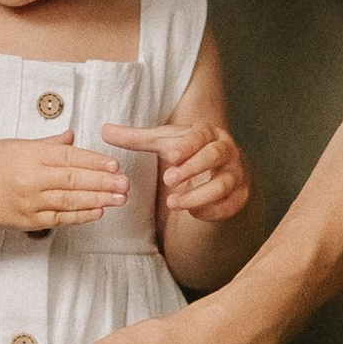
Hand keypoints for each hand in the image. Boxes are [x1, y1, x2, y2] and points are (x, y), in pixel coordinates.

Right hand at [0, 138, 128, 234]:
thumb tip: (72, 137)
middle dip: (103, 182)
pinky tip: (97, 212)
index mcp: (30, 155)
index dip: (94, 161)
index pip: (69, 157)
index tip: (115, 164)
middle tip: (126, 183)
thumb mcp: (18, 144)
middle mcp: (31, 178)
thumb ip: (48, 144)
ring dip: (97, 200)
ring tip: (119, 198)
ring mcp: (29, 201)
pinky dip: (79, 216)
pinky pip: (58, 218)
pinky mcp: (27, 220)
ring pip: (69, 201)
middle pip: (73, 180)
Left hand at [101, 117, 251, 222]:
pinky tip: (192, 213)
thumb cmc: (187, 151)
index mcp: (208, 133)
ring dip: (198, 194)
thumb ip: (135, 139)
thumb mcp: (163, 143)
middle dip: (192, 168)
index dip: (187, 145)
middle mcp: (227, 151)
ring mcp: (235, 174)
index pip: (200, 136)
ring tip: (172, 203)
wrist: (218, 169)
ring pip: (223, 184)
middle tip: (168, 180)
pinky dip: (211, 210)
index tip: (170, 155)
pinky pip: (230, 205)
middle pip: (215, 156)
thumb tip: (103, 130)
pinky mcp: (239, 196)